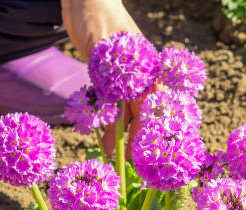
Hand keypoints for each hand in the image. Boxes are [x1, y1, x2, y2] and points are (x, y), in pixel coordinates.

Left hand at [61, 0, 144, 157]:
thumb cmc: (96, 14)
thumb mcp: (102, 43)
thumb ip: (111, 71)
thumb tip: (120, 102)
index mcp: (144, 67)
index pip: (150, 103)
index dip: (148, 128)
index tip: (143, 149)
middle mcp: (137, 75)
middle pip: (138, 111)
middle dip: (134, 136)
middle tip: (127, 160)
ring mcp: (121, 77)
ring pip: (123, 110)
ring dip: (116, 131)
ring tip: (110, 152)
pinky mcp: (106, 77)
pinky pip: (108, 102)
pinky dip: (105, 117)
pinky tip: (100, 132)